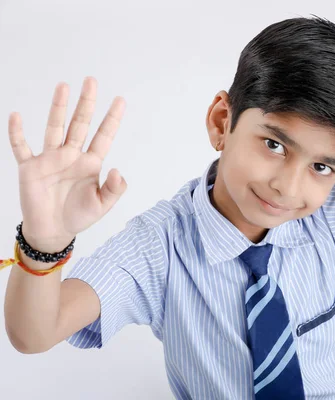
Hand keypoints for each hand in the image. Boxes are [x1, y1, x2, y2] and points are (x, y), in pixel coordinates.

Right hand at [7, 77, 126, 250]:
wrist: (53, 231)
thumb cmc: (79, 216)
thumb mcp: (102, 204)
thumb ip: (114, 189)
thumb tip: (118, 170)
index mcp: (90, 163)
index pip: (103, 136)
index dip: (112, 119)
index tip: (121, 99)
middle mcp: (71, 155)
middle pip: (80, 124)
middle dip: (86, 103)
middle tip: (91, 81)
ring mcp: (50, 159)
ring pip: (54, 128)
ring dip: (58, 108)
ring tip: (63, 86)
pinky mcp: (30, 168)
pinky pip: (22, 147)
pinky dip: (17, 133)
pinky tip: (16, 116)